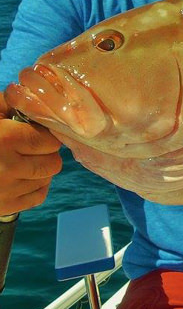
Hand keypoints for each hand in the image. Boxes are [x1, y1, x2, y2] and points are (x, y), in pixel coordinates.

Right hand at [0, 93, 62, 214]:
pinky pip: (37, 197)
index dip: (46, 135)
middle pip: (53, 163)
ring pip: (47, 180)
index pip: (51, 141)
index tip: (38, 133)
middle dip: (46, 153)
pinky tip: (23, 176)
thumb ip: (13, 102)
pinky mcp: (3, 207)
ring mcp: (5, 191)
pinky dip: (35, 186)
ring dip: (41, 169)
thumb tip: (36, 101)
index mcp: (6, 139)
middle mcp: (8, 168)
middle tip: (33, 147)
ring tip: (25, 160)